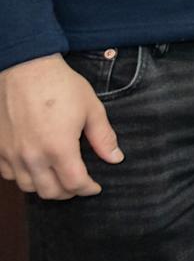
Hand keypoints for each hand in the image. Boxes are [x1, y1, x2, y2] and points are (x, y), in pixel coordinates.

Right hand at [0, 55, 121, 198]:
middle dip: (69, 192)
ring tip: (58, 177)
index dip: (88, 189)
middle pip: (50, 192)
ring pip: (28, 187)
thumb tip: (116, 159)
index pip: (75, 183)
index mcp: (58, 148)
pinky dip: (23, 176)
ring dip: (45, 187)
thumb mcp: (91, 108)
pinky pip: (8, 175)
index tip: (95, 187)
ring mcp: (11, 154)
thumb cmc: (61, 86)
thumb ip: (103, 137)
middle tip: (78, 183)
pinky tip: (35, 167)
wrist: (25, 68)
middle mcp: (32, 156)